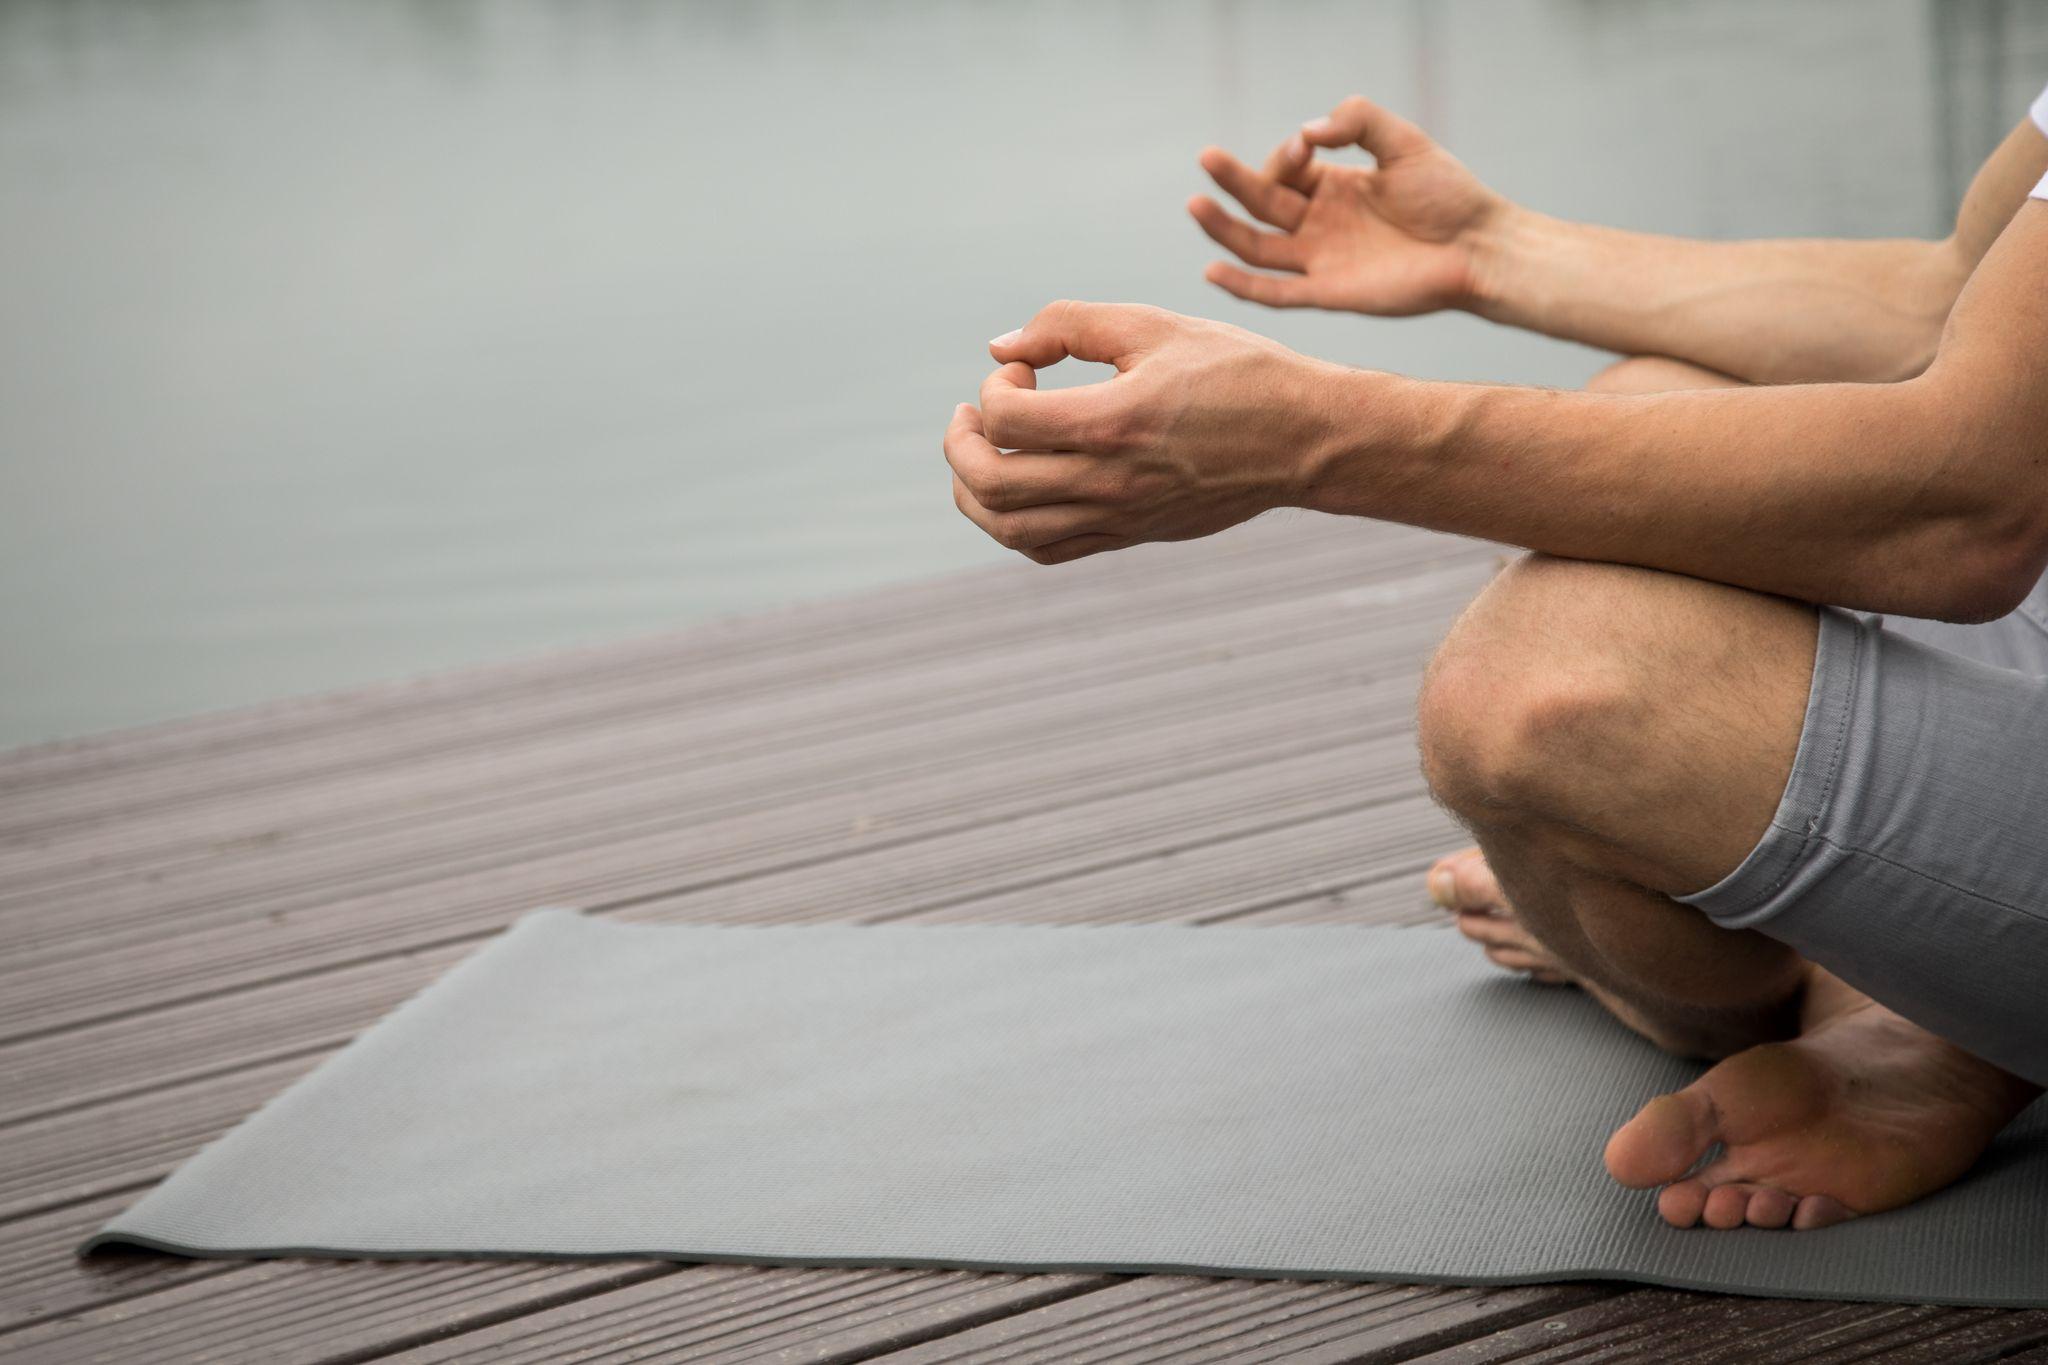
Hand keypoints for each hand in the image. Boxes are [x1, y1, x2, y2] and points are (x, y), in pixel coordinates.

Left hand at [945, 301, 1357, 563]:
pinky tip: (1019, 485)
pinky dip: (1012, 524)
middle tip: (972, 411)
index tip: (1025, 367)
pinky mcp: (1130, 536)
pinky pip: (1046, 550)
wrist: (1304, 439)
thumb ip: (1068, 325)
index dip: (995, 386)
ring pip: (1008, 529)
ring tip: (979, 451)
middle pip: (990, 482)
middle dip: (960, 442)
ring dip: (972, 491)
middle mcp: (1110, 480)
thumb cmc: (1236, 371)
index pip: (1005, 419)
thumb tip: (1000, 347)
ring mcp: (1119, 517)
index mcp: (1114, 421)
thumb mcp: (1154, 325)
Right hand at [1189, 95, 1507, 314]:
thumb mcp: (1404, 142)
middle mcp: (1321, 222)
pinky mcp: (1329, 293)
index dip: (1286, 153)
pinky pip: (1276, 293)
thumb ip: (1358, 121)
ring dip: (1223, 228)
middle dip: (1232, 180)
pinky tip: (1211, 271)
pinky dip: (1242, 286)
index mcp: (1336, 185)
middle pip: (1261, 202)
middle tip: (1206, 157)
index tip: (1306, 142)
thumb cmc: (1449, 196)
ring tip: (1194, 204)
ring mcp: (1321, 259)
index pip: (1287, 168)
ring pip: (1256, 247)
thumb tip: (1308, 130)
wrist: (1479, 248)